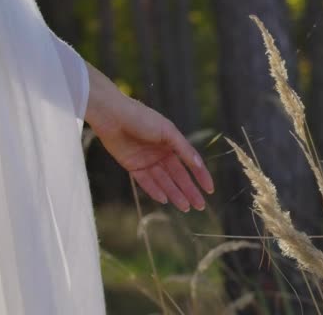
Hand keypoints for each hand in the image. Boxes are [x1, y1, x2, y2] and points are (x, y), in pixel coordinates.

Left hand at [84, 64, 212, 211]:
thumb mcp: (167, 131)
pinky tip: (164, 200)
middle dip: (189, 191)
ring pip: (164, 181)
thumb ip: (183, 149)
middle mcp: (161, 153)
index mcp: (173, 142)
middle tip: (200, 206)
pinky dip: (155, 190)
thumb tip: (198, 164)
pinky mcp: (132, 165)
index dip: (201, 176)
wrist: (112, 114)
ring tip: (185, 207)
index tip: (210, 189)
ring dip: (175, 194)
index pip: (191, 163)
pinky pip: (146, 181)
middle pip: (179, 176)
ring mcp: (147, 160)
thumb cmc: (142, 117)